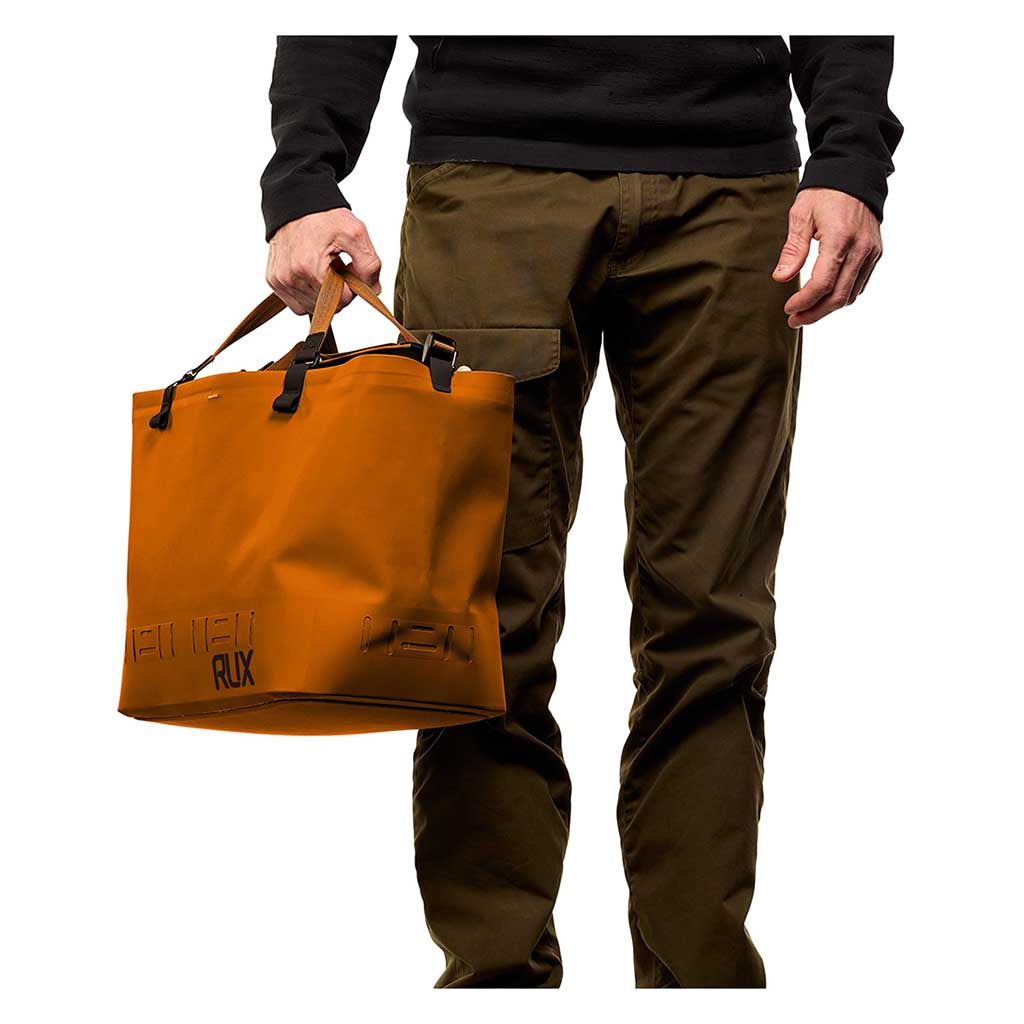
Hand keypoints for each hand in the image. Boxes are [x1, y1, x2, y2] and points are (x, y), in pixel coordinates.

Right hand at [266, 208, 381, 313]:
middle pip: (327, 306)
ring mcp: (279, 281)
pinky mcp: (274, 282)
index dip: (351, 288)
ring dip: (322, 293)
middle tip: (336, 266)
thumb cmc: (323, 216)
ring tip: (323, 268)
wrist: (296, 203)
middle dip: (337, 290)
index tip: (348, 269)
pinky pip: (297, 305)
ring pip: (312, 308)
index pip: (340, 301)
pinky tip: (312, 275)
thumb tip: (372, 290)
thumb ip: (369, 264)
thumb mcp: (356, 234)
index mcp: (309, 268)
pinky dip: (308, 295)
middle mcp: (290, 277)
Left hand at [773, 189, 882, 327]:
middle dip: (815, 313)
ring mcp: (871, 252)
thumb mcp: (801, 215)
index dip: (804, 301)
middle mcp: (860, 248)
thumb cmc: (825, 192)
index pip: (822, 283)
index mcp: (839, 238)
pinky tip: (824, 298)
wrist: (856, 174)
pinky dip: (842, 296)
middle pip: (838, 297)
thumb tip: (781, 278)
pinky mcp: (875, 253)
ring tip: (806, 313)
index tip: (788, 309)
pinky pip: (859, 284)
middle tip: (795, 321)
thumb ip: (793, 249)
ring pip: (851, 295)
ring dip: (828, 308)